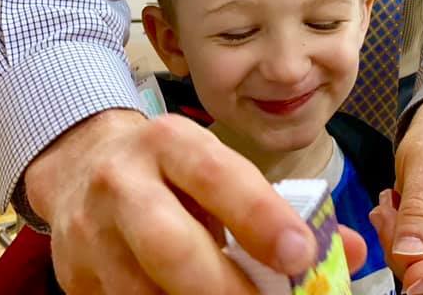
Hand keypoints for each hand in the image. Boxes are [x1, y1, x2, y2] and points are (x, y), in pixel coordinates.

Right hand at [25, 110, 366, 293]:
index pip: (217, 175)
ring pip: (141, 290)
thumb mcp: (220, 167)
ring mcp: (90, 233)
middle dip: (224, 284)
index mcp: (170, 143)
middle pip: (170, 242)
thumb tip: (348, 252)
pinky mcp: (73, 275)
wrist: (82, 163)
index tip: (302, 254)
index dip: (259, 217)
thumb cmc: (171, 169)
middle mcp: (123, 182)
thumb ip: (280, 207)